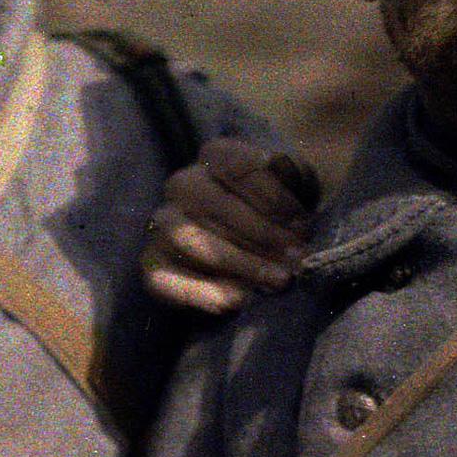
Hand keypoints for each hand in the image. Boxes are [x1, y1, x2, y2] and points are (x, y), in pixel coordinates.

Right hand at [143, 138, 318, 314]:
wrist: (254, 254)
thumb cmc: (279, 212)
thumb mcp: (294, 185)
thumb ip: (290, 171)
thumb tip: (275, 163)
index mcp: (214, 156)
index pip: (237, 166)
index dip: (274, 197)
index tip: (303, 225)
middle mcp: (183, 185)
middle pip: (216, 205)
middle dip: (264, 235)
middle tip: (297, 258)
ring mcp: (163, 225)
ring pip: (194, 240)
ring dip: (242, 263)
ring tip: (279, 279)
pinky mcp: (153, 265)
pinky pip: (168, 280)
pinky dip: (204, 292)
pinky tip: (238, 300)